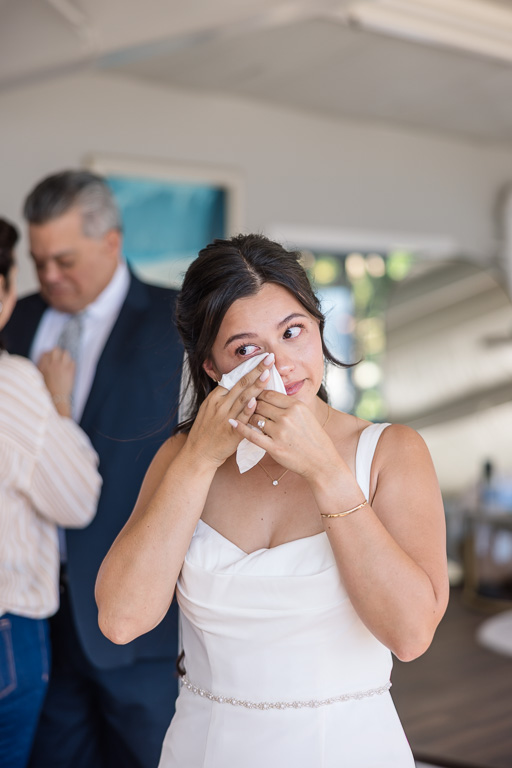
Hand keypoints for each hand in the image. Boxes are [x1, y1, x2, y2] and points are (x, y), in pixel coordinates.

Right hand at [37, 348, 74, 414]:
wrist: (56, 398)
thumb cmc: (47, 390)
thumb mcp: (39, 378)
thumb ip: (41, 367)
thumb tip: (42, 361)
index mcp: (44, 365)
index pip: (45, 353)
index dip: (48, 354)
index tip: (49, 356)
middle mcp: (53, 364)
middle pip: (56, 350)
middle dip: (57, 352)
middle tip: (58, 356)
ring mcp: (63, 366)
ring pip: (66, 353)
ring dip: (65, 356)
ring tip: (64, 361)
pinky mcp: (71, 371)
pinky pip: (73, 361)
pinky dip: (71, 364)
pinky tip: (69, 369)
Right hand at [185, 353, 275, 467]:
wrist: (198, 454)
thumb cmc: (206, 432)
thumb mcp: (210, 409)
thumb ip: (223, 398)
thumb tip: (237, 385)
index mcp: (215, 398)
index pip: (235, 379)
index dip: (249, 369)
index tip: (261, 359)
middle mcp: (220, 405)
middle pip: (241, 384)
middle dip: (256, 370)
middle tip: (269, 358)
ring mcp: (224, 418)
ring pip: (242, 398)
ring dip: (256, 385)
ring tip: (267, 373)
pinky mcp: (230, 433)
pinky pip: (241, 420)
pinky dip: (248, 410)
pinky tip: (256, 402)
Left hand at [232, 391, 340, 479]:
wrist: (321, 462)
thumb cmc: (314, 438)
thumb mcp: (306, 415)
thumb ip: (289, 405)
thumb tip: (272, 395)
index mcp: (296, 406)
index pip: (269, 394)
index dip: (259, 394)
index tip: (256, 397)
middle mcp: (287, 416)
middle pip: (260, 404)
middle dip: (253, 406)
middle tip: (249, 408)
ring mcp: (280, 432)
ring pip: (255, 418)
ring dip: (250, 418)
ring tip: (249, 420)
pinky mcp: (274, 447)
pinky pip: (251, 435)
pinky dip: (240, 428)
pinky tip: (232, 423)